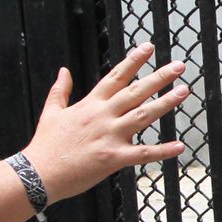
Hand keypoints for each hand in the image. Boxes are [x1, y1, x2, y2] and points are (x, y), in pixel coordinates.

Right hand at [21, 44, 189, 201]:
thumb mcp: (51, 112)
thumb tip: (63, 70)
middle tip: (179, 65)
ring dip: (165, 103)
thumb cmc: (45, 144)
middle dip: (159, 77)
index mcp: (90, 104)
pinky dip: (163, 151)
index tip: (148, 47)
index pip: (116, 76)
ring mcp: (109, 136)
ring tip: (183, 91)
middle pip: (136, 91)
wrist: (38, 173)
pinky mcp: (113, 158)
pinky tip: (180, 146)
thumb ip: (60, 90)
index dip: (133, 61)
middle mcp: (103, 116)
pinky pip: (143, 153)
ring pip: (143, 115)